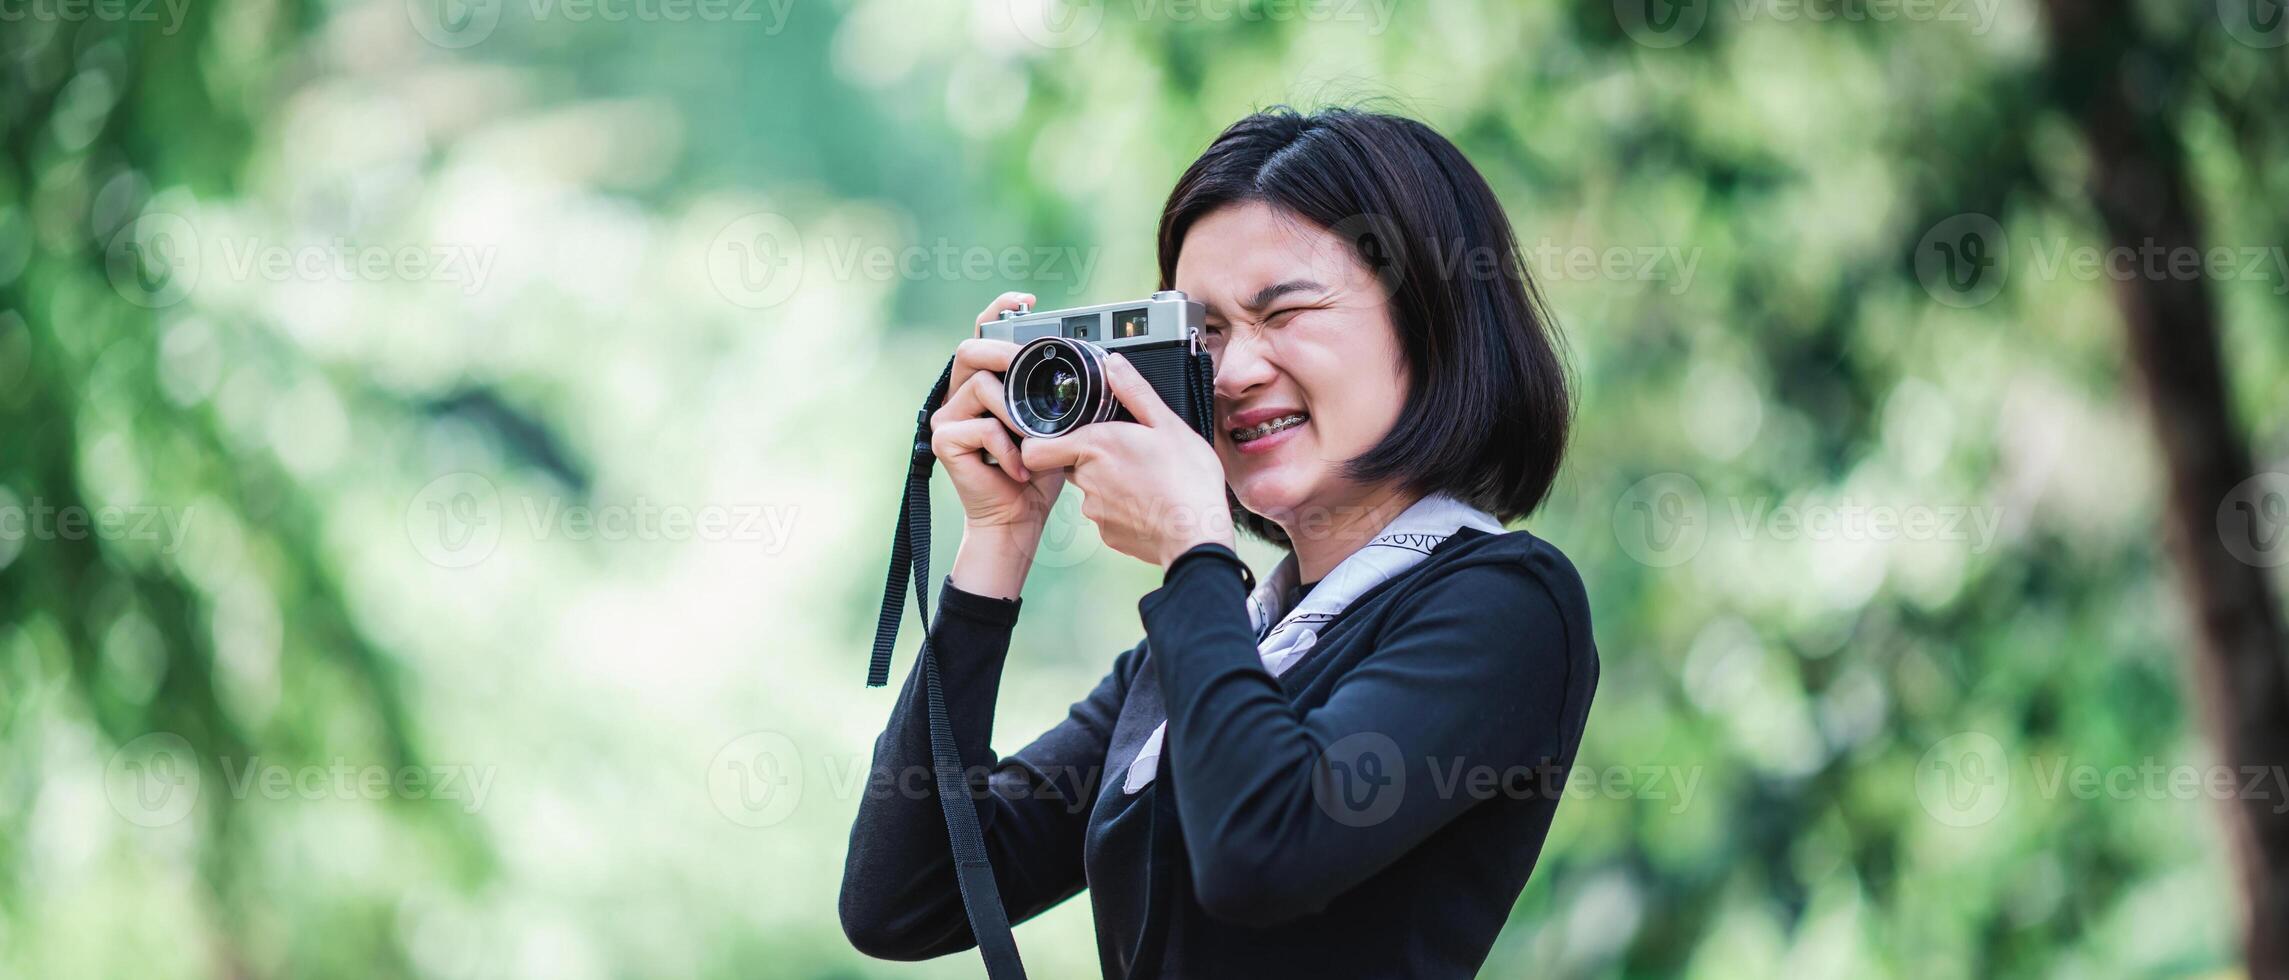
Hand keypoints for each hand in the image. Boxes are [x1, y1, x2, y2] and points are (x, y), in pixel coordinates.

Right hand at [932, 292, 1066, 534]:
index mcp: (983, 383)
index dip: (1000, 310)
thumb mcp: (1051, 422)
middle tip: (1030, 371)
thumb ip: (1049, 392)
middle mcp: (958, 394)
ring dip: (1014, 413)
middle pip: (970, 350)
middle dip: (1005, 354)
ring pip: (981, 386)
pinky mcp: (943, 440)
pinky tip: (1019, 468)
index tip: (1028, 301)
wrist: (1018, 518)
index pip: (983, 334)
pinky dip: (1008, 447)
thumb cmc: (1036, 471)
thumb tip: (1077, 359)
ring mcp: (947, 416)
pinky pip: (981, 426)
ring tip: (1031, 441)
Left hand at [1019, 353, 1233, 568]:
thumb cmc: (1187, 480)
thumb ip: (1135, 392)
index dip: (1042, 442)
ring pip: (1092, 490)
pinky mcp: (1109, 535)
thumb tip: (1114, 365)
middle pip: (1070, 464)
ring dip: (1110, 483)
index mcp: (1095, 447)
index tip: (1062, 435)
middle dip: (1091, 457)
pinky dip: (1124, 508)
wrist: (1198, 536)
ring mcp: (1096, 512)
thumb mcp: (1167, 424)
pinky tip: (1150, 502)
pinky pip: (1108, 515)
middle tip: (1126, 453)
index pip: (1036, 449)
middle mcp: (1087, 481)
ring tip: (1146, 479)